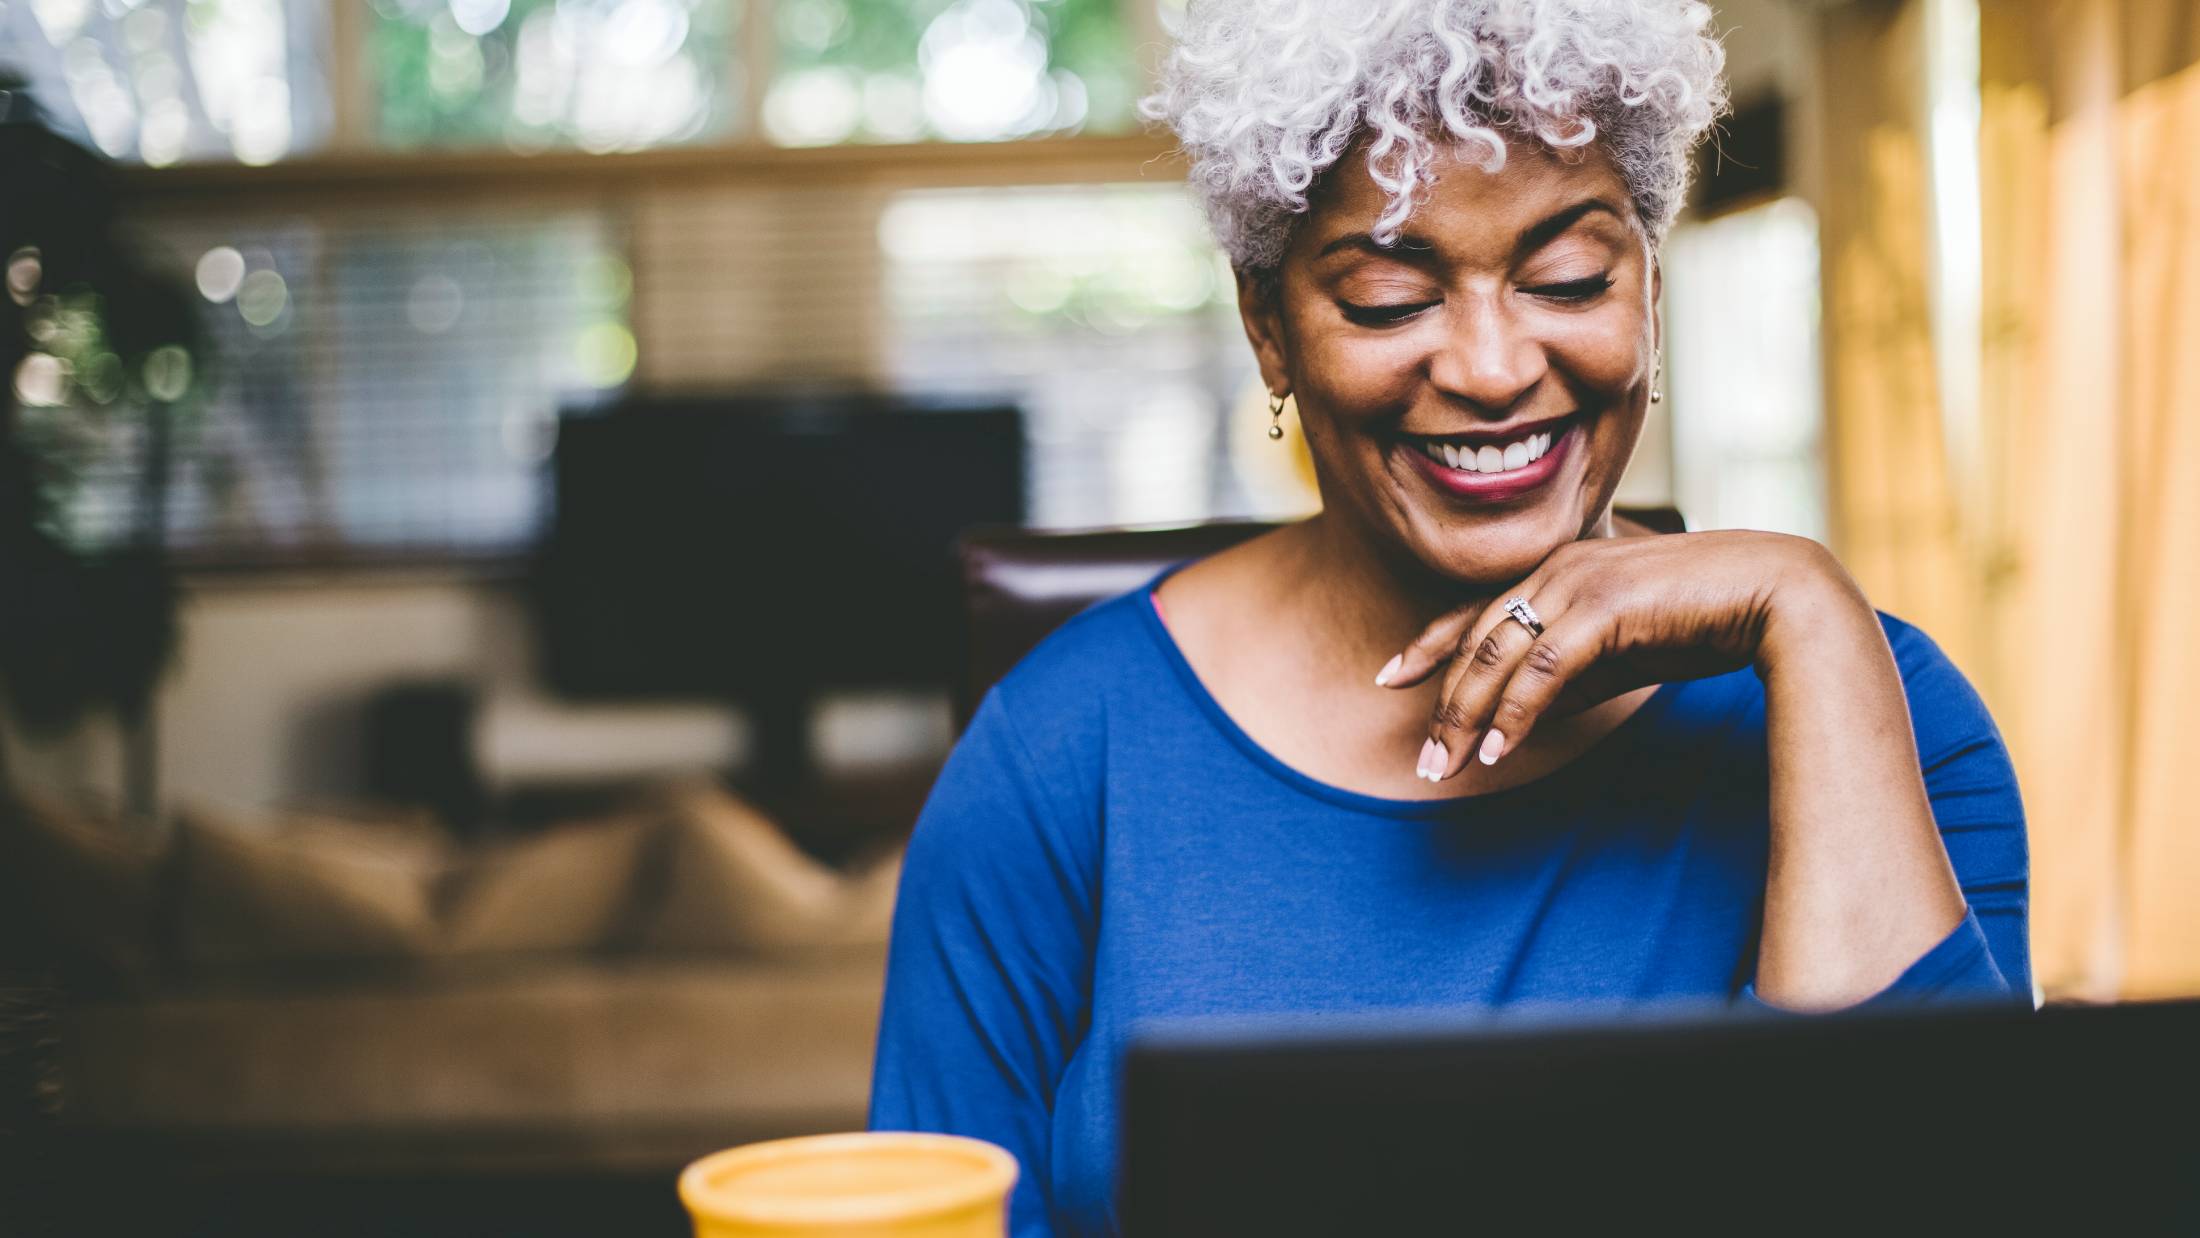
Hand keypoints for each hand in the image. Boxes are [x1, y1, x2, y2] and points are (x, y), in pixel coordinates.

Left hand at [1379, 530, 1866, 780]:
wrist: (1774, 592)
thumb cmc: (1703, 619)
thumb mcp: (1620, 655)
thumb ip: (1571, 679)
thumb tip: (1520, 718)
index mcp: (1557, 572)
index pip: (1474, 611)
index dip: (1428, 645)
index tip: (1391, 678)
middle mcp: (1556, 570)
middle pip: (1475, 641)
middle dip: (1442, 705)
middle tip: (1424, 764)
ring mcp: (1577, 582)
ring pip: (1497, 654)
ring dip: (1467, 716)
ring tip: (1448, 768)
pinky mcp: (1604, 605)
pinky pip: (1543, 667)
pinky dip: (1516, 710)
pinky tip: (1500, 749)